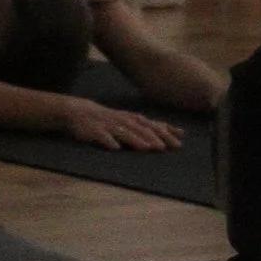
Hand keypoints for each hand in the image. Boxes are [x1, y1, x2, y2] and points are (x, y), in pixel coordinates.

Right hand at [58, 99, 182, 150]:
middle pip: (141, 129)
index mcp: (133, 119)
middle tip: (166, 148)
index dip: (166, 132)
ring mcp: (109, 125)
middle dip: (154, 137)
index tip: (179, 141)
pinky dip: (109, 141)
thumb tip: (181, 132)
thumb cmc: (110, 119)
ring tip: (147, 148)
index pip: (152, 125)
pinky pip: (102, 137)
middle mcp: (123, 120)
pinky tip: (115, 148)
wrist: (79, 111)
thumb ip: (153, 127)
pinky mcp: (94, 131)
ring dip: (136, 140)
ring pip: (124, 132)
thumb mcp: (132, 120)